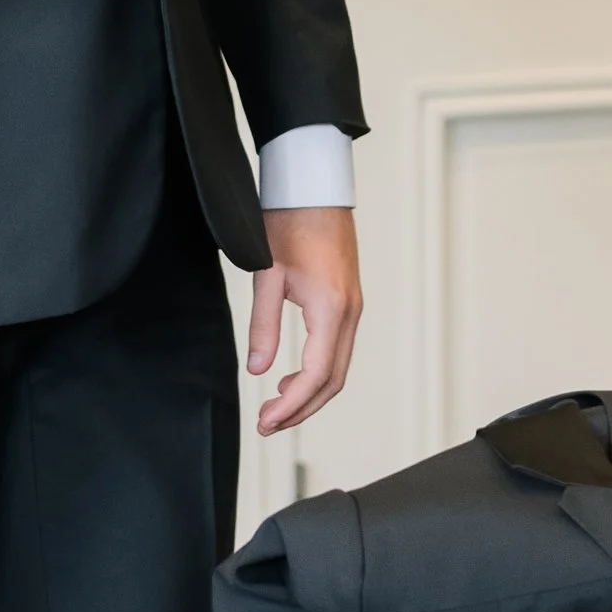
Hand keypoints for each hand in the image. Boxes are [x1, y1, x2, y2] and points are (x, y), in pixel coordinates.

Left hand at [247, 207, 361, 434]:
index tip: (266, 422)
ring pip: (337, 367)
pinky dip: (317, 372)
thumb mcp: (267, 275)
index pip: (316, 375)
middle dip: (301, 409)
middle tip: (267, 424)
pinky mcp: (348, 301)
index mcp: (331, 308)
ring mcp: (353, 307)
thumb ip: (263, 325)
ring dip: (310, 393)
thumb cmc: (289, 221)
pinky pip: (338, 349)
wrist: (314, 187)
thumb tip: (258, 369)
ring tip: (276, 407)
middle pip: (332, 380)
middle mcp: (350, 312)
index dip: (292, 406)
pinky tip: (291, 376)